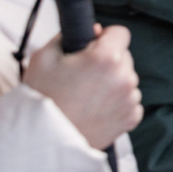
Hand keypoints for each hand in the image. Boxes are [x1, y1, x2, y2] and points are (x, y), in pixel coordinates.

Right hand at [23, 24, 142, 150]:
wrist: (42, 140)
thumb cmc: (41, 98)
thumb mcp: (44, 57)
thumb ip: (69, 36)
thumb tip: (93, 31)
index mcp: (106, 58)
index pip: (120, 33)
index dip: (106, 37)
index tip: (94, 46)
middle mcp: (124, 77)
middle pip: (124, 57)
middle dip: (108, 61)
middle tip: (84, 76)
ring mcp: (130, 99)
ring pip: (127, 80)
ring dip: (114, 83)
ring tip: (87, 96)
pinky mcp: (131, 118)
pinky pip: (130, 101)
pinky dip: (117, 103)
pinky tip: (96, 109)